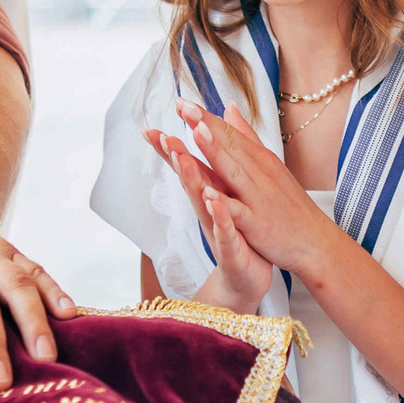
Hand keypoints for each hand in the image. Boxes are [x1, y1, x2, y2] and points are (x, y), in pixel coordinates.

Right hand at [143, 130, 274, 312]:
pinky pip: (225, 230)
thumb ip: (216, 172)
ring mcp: (217, 229)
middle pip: (189, 180)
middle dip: (176, 157)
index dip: (174, 145)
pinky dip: (219, 215)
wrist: (246, 279)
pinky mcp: (231, 249)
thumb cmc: (237, 236)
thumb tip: (207, 142)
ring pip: (202, 201)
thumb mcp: (227, 198)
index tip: (157, 123)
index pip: (189, 166)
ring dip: (192, 180)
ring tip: (182, 158)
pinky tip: (213, 201)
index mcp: (211, 194)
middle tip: (162, 134)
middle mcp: (208, 210)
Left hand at [175, 100, 343, 285]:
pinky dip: (224, 202)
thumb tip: (228, 107)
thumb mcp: (269, 164)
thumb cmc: (289, 204)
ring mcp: (259, 198)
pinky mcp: (259, 224)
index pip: (229, 133)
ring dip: (215, 152)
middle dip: (204, 124)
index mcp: (259, 160)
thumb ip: (246, 136)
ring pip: (233, 171)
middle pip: (229, 145)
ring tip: (195, 132)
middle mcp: (259, 173)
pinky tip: (207, 192)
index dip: (204, 116)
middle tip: (182, 105)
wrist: (315, 241)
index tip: (181, 100)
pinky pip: (239, 211)